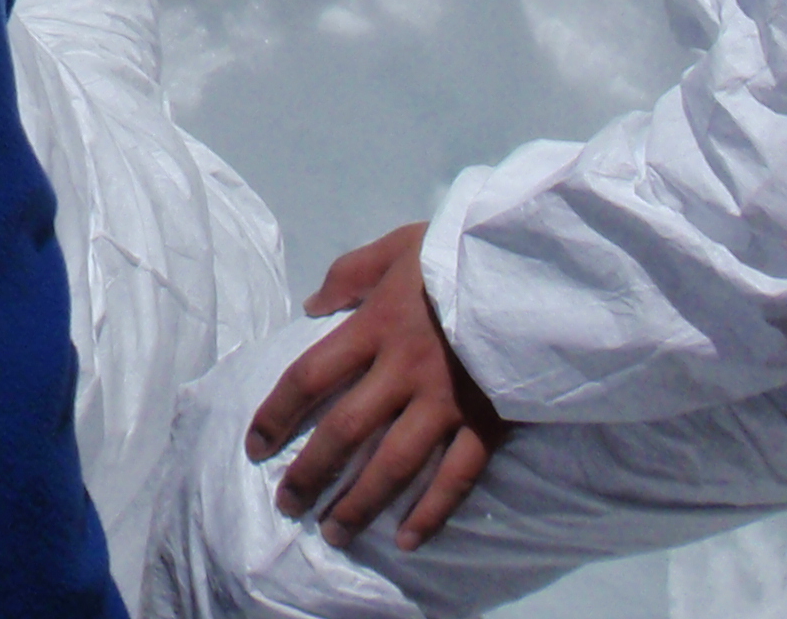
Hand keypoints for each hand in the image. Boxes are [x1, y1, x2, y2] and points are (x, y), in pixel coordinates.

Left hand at [244, 224, 510, 548]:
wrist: (530, 270)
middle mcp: (403, 372)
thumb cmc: (458, 255)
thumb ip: (349, 274)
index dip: (277, 414)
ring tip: (334, 532)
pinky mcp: (486, 424)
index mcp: (376, 326)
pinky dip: (431, 513)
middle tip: (287, 505)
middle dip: (310, 473)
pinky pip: (455, 478)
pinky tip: (406, 539)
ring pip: (393, 465)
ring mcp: (445, 404)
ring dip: (360, 504)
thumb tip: (311, 306)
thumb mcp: (395, 247)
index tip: (256, 446)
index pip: (310, 376)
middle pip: (344, 431)